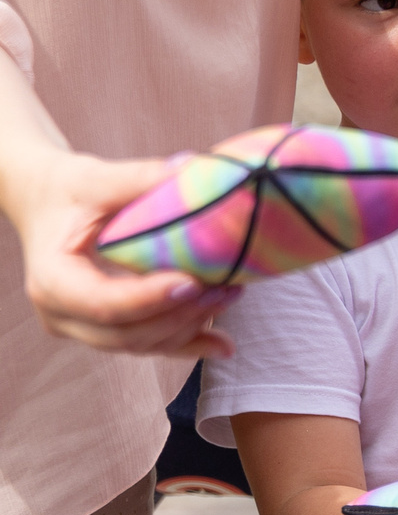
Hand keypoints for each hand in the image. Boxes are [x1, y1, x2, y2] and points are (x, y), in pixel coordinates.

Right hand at [8, 147, 236, 357]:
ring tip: (230, 296)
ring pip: (141, 344)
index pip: (102, 303)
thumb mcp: (95, 179)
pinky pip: (150, 346)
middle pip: (125, 333)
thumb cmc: (69, 191)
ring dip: (190, 328)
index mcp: (52, 279)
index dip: (149, 299)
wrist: (49, 206)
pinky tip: (224, 344)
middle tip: (226, 289)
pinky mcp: (108, 332)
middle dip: (180, 316)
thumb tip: (194, 168)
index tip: (193, 282)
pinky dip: (188, 344)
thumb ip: (139, 177)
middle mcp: (62, 314)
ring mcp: (84, 328)